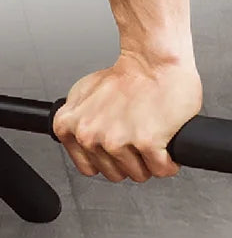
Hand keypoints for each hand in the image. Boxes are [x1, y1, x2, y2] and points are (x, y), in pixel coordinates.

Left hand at [52, 52, 202, 182]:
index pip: (88, 167)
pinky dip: (168, 162)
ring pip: (138, 174)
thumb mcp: (83, 95)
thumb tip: (78, 135)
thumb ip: (77, 118)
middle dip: (129, 161)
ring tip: (150, 138)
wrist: (152, 62)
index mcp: (69, 126)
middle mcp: (88, 135)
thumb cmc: (124, 76)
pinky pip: (161, 169)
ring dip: (149, 162)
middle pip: (115, 173)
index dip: (107, 160)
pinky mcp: (145, 143)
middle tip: (136, 140)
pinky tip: (165, 144)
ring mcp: (115, 140)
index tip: (116, 149)